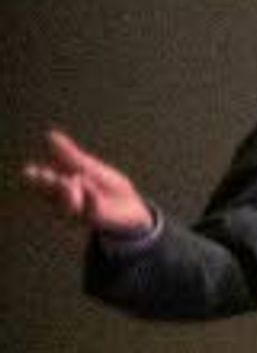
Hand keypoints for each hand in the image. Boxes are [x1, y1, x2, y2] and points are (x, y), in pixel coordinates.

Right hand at [21, 130, 152, 235]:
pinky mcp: (93, 218)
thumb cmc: (106, 185)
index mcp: (59, 186)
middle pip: (50, 192)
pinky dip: (90, 195)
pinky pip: (88, 207)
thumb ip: (69, 154)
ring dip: (67, 190)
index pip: (42, 182)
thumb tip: (50, 134)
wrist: (130, 205)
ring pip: (67, 201)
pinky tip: (90, 187)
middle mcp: (64, 200)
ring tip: (71, 179)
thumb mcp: (87, 166)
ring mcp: (78, 211)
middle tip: (44, 175)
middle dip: (47, 183)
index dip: (34, 178)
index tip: (29, 171)